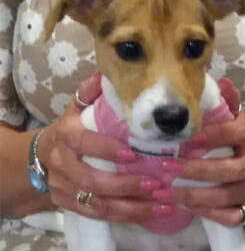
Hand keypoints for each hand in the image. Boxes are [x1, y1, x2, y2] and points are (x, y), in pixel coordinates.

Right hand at [40, 72, 170, 222]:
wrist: (42, 157)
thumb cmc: (68, 129)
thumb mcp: (75, 108)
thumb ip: (89, 92)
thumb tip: (104, 72)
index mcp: (65, 136)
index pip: (84, 142)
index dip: (106, 148)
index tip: (132, 152)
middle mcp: (62, 164)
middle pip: (90, 179)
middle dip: (124, 183)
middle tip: (155, 183)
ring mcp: (64, 188)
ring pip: (97, 203)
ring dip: (130, 205)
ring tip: (159, 201)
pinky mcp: (69, 204)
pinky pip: (98, 215)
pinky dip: (125, 215)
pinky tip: (150, 212)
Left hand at [152, 79, 244, 225]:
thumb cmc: (238, 139)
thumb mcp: (234, 118)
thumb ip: (227, 102)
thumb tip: (222, 81)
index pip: (233, 133)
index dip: (211, 136)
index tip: (185, 138)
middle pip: (229, 170)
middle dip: (196, 170)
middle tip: (166, 167)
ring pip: (226, 195)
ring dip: (193, 196)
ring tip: (162, 192)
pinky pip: (231, 215)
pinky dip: (207, 213)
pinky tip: (183, 208)